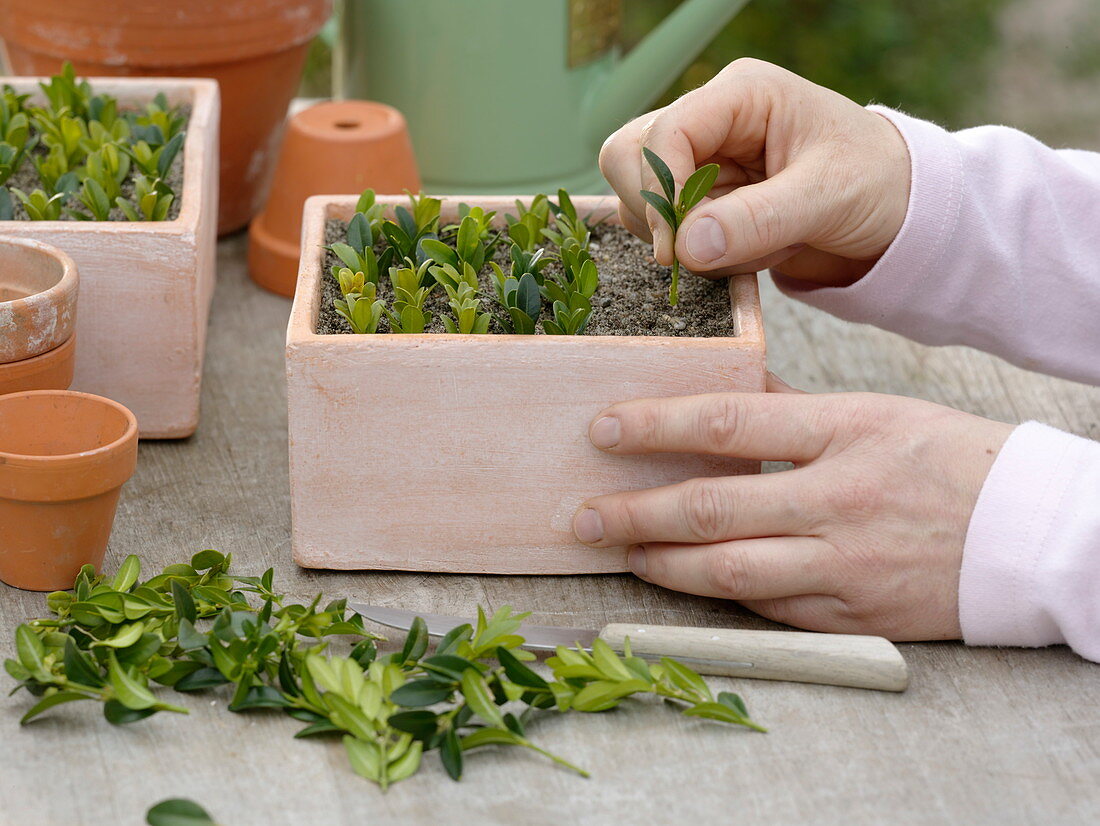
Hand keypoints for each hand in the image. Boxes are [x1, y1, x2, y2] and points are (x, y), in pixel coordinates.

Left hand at [571, 377, 1012, 640]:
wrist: (1029, 533)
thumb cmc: (951, 461)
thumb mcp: (876, 413)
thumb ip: (795, 410)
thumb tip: (726, 392)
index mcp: (844, 432)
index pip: (728, 425)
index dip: (656, 427)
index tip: (603, 428)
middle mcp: (837, 499)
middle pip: (711, 508)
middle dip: (634, 513)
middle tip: (581, 516)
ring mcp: (843, 563)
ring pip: (729, 571)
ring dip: (663, 564)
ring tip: (620, 551)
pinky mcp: (851, 613)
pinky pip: (769, 608)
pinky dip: (720, 596)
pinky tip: (686, 582)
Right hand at [599, 58, 910, 287]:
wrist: (897, 211)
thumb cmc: (876, 182)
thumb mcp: (828, 198)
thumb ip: (758, 221)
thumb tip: (686, 247)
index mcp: (741, 96)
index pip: (664, 132)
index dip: (660, 190)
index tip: (677, 248)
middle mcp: (710, 121)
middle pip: (627, 157)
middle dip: (656, 213)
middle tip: (699, 254)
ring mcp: (699, 162)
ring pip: (638, 199)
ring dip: (683, 240)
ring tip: (753, 247)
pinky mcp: (700, 202)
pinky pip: (665, 232)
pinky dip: (697, 256)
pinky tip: (748, 252)